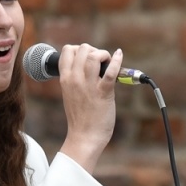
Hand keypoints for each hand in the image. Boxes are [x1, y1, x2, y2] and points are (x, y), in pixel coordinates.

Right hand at [57, 43, 122, 171]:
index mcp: (65, 78)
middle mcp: (75, 79)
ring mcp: (88, 85)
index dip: (79, 49)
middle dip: (94, 50)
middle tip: (101, 62)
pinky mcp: (103, 92)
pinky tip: (119, 55)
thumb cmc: (80, 116)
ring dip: (104, 55)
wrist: (85, 136)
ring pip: (94, 55)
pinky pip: (110, 71)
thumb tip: (88, 65)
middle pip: (83, 48)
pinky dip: (117, 60)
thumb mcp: (71, 93)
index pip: (67, 50)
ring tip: (108, 63)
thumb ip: (76, 78)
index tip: (88, 57)